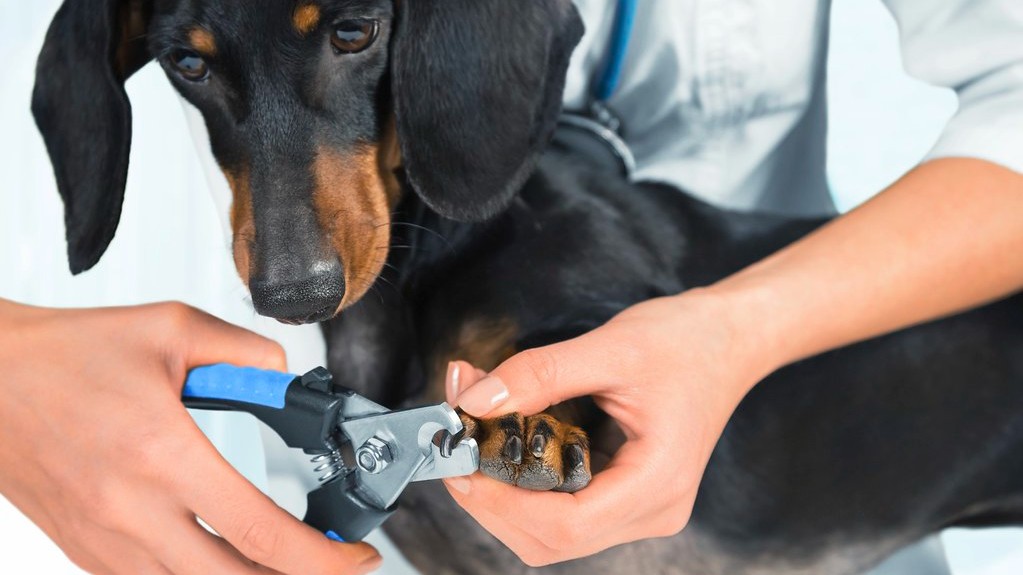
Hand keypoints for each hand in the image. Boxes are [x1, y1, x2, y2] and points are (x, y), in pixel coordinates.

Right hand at [0, 300, 380, 574]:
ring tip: (280, 557)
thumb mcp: (170, 329)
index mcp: (163, 455)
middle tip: (331, 562)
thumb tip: (284, 372)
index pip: (261, 532)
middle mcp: (133, 511)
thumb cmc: (66, 355)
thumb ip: (243, 350)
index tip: (356, 558)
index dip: (322, 558)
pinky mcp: (86, 549)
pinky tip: (220, 556)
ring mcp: (105, 540)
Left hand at [442, 291, 771, 565]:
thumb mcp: (609, 347)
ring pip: (552, 532)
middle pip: (551, 540)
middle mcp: (652, 510)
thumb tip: (474, 400)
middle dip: (493, 500)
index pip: (565, 525)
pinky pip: (563, 508)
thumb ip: (538, 375)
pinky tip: (507, 444)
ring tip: (479, 437)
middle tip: (459, 445)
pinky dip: (524, 484)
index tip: (461, 463)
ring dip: (504, 493)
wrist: (729, 338)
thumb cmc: (687, 341)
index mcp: (657, 484)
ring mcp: (639, 508)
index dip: (501, 503)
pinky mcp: (625, 495)